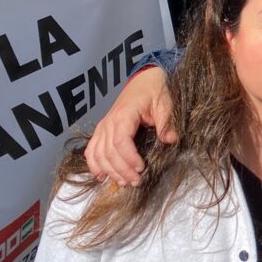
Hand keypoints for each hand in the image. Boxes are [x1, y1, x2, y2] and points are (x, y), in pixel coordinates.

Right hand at [84, 66, 173, 185]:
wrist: (145, 79)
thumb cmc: (155, 91)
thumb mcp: (165, 103)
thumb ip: (166, 122)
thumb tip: (170, 140)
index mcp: (123, 115)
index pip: (120, 142)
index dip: (128, 159)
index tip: (142, 168)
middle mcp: (109, 122)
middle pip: (108, 152)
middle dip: (121, 170)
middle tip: (136, 182)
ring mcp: (103, 126)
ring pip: (98, 154)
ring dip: (109, 171)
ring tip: (123, 182)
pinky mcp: (102, 130)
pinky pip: (91, 149)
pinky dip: (94, 164)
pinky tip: (101, 176)